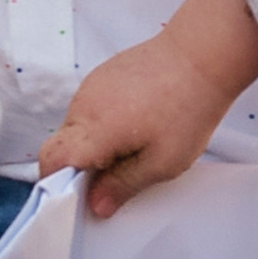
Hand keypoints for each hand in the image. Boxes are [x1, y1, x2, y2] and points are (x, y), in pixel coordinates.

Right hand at [42, 0, 257, 216]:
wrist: (206, 52)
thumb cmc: (189, 108)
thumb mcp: (163, 161)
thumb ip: (123, 186)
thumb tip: (95, 206)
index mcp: (93, 129)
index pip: (51, 161)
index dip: (59, 183)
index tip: (83, 194)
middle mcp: (84, 104)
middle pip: (64, 144)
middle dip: (83, 164)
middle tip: (120, 171)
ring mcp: (93, 84)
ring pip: (79, 125)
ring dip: (97, 140)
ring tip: (139, 139)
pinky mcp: (105, 72)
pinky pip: (93, 105)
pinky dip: (106, 119)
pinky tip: (141, 117)